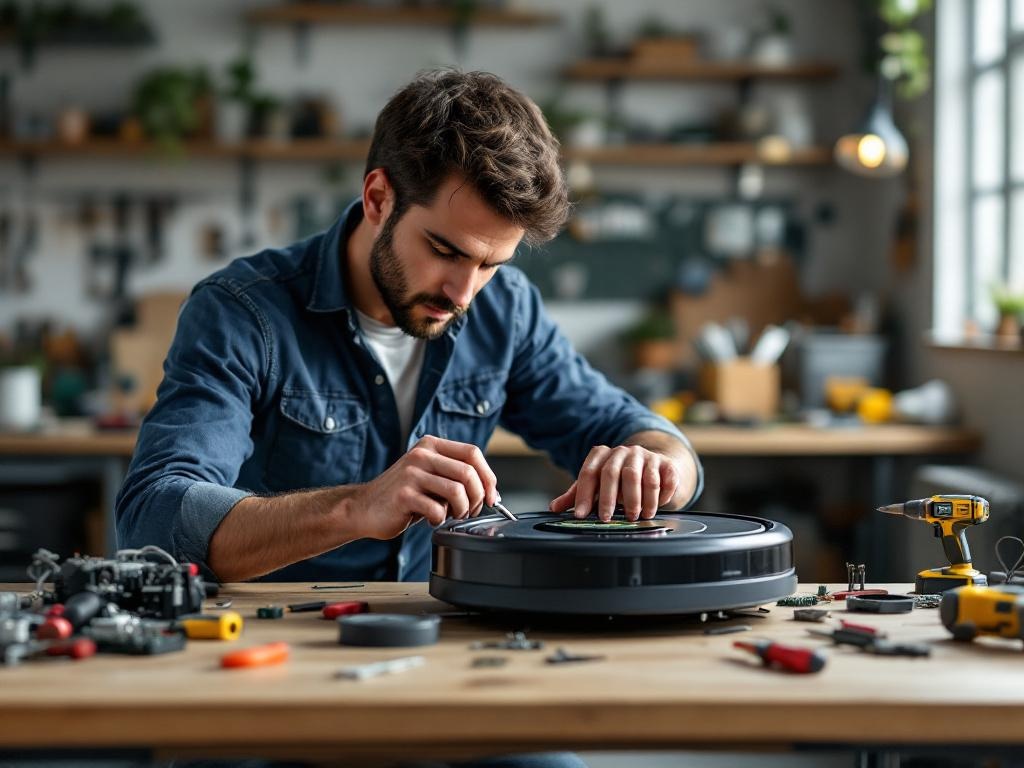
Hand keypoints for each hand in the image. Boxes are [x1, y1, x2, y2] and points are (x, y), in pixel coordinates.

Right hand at [349, 435, 498, 539]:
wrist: (364, 507)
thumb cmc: (404, 495)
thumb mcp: (430, 475)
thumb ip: (455, 475)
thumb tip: (490, 491)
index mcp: (431, 445)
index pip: (472, 453)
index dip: (488, 476)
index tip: (492, 496)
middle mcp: (421, 454)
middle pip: (468, 473)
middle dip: (477, 498)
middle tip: (470, 511)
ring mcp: (411, 473)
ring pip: (457, 491)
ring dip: (461, 510)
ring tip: (451, 516)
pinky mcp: (403, 494)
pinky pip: (437, 510)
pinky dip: (440, 520)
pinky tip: (432, 520)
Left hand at [548, 444, 680, 521]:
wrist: (652, 466)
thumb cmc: (619, 479)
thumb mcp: (597, 485)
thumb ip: (577, 495)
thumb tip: (554, 507)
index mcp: (602, 455)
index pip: (589, 473)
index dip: (584, 495)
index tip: (581, 515)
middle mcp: (623, 451)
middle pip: (613, 473)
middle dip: (609, 498)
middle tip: (607, 518)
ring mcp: (645, 456)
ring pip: (641, 477)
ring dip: (639, 500)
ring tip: (637, 516)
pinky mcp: (666, 464)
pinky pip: (665, 480)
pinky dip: (662, 495)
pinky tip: (659, 505)